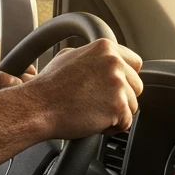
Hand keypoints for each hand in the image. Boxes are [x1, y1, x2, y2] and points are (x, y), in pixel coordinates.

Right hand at [28, 38, 142, 138]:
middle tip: (98, 102)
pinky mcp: (117, 106)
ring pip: (132, 106)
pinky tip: (93, 121)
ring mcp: (118, 84)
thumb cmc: (48, 85)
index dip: (125, 78)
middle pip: (137, 86)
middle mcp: (114, 63)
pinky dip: (112, 127)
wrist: (38, 106)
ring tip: (92, 111)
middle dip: (122, 97)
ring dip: (116, 113)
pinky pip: (126, 123)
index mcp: (105, 48)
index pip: (135, 63)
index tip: (113, 86)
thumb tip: (103, 58)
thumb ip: (92, 56)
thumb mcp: (68, 56)